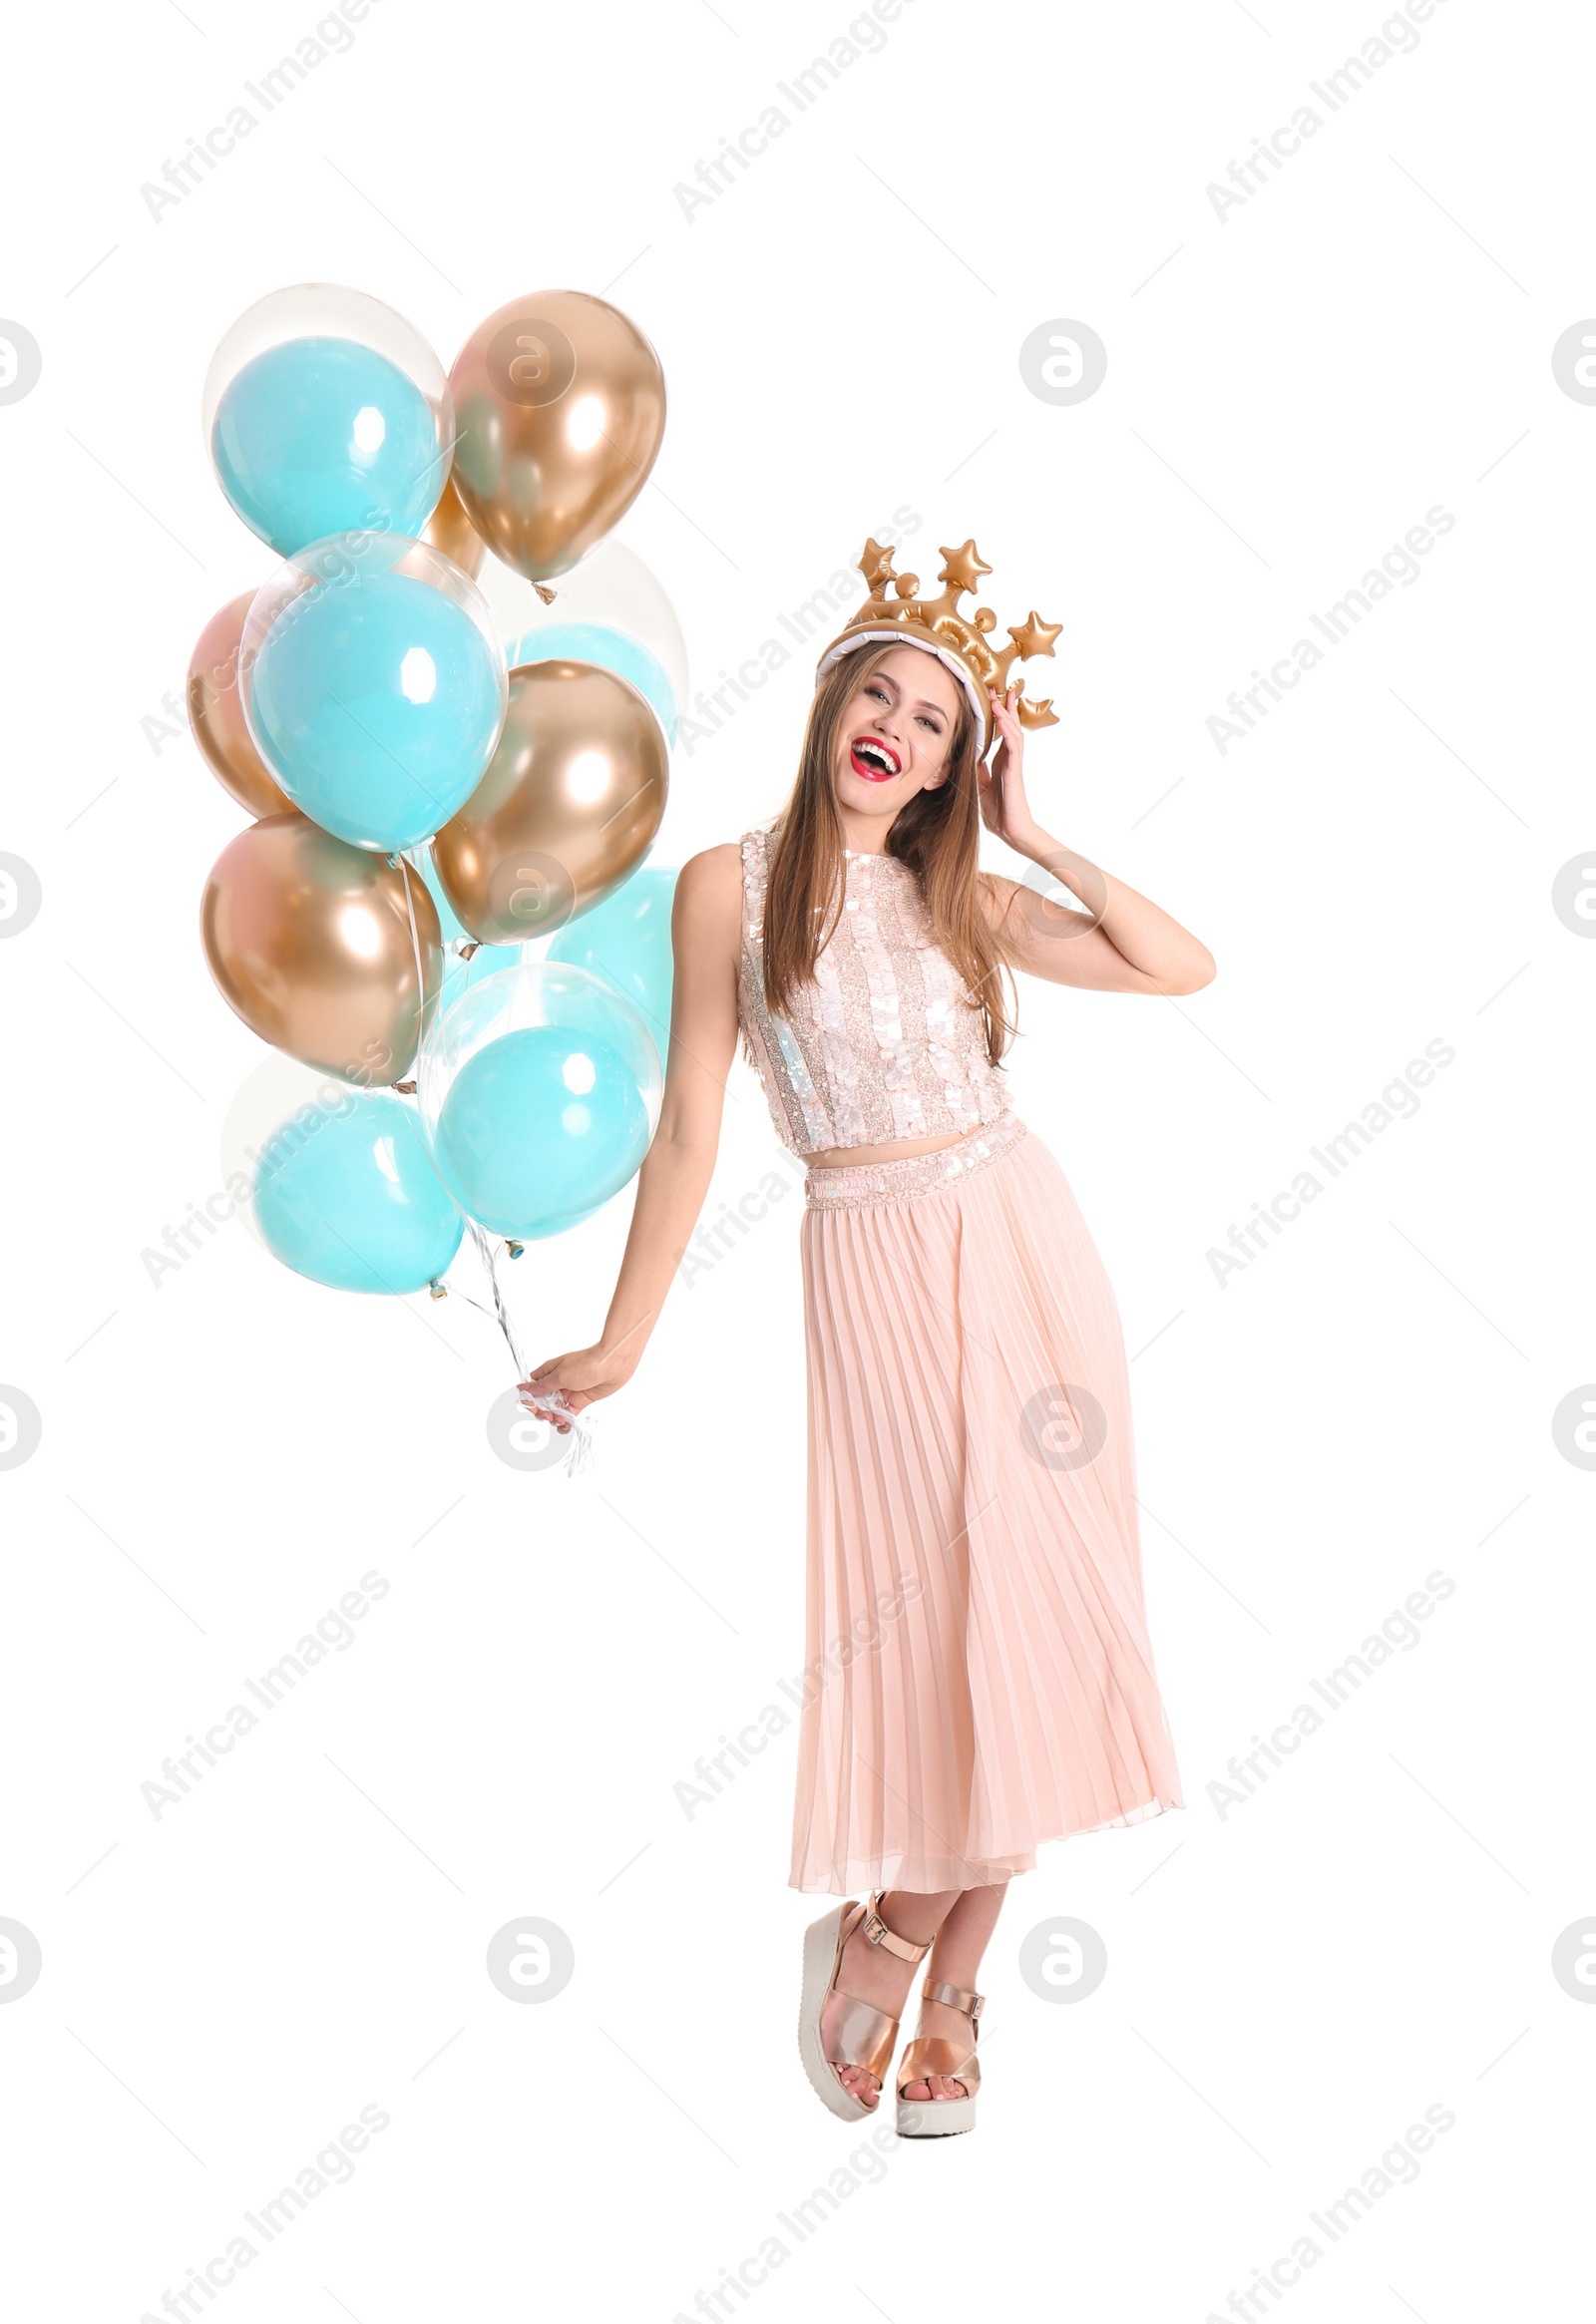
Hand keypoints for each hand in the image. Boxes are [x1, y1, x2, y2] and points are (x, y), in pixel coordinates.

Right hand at [518, 1341, 638, 1431]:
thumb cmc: (587, 1363)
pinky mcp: (579, 1401)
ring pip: (554, 1410)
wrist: (612, 1365)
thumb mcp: (560, 1376)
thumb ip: (541, 1386)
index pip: (533, 1388)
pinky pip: (568, 1415)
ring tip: (560, 1420)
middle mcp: (557, 1383)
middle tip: (548, 1415)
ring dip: (554, 1418)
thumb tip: (521, 1388)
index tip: (533, 1407)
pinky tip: (565, 1426)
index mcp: (549, 1372)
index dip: (530, 1400)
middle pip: (542, 1402)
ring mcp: (568, 1393)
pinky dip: (565, 1422)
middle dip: (542, 1412)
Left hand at [976, 686, 1037, 848]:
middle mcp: (1009, 759)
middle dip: (1005, 707)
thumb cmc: (999, 812)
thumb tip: (971, 758)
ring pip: (1013, 732)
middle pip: (1010, 727)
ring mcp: (1014, 763)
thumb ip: (979, 771)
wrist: (1011, 831)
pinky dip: (1008, 731)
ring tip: (999, 698)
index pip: (1001, 733)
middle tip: (998, 689)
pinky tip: (1002, 719)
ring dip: (1006, 714)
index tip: (992, 699)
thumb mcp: (982, 787)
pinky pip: (1014, 746)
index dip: (998, 715)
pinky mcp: (1015, 771)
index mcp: (1001, 761)